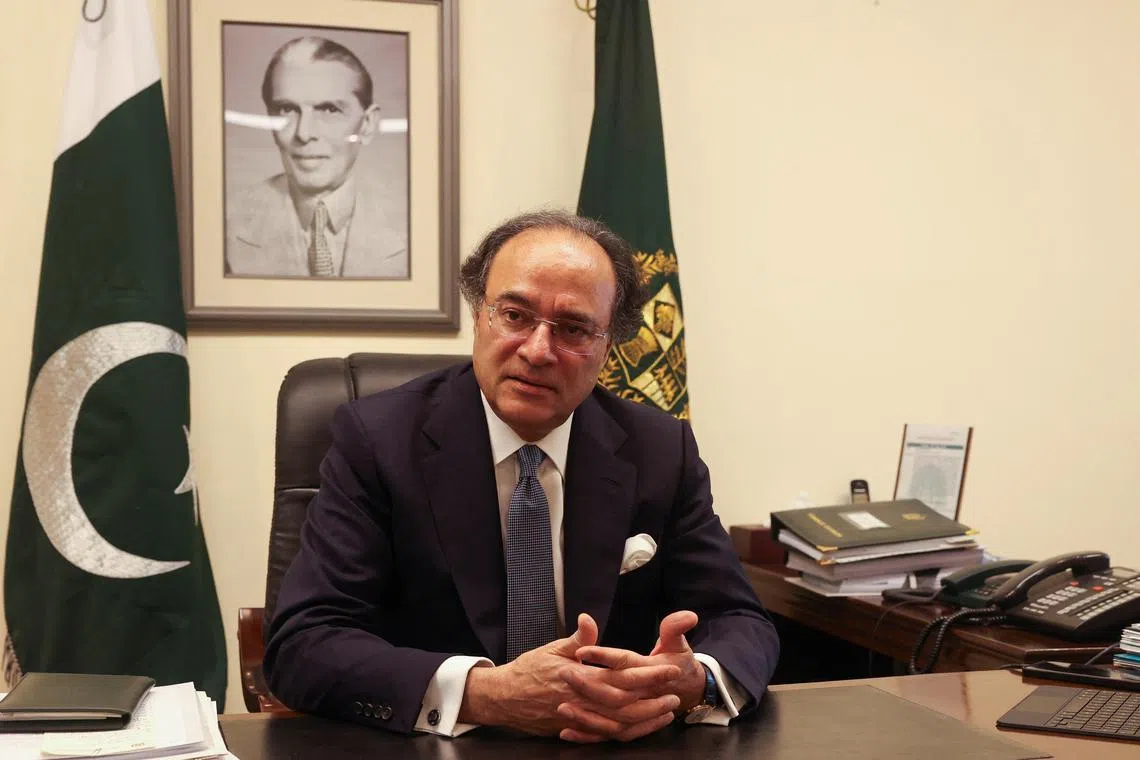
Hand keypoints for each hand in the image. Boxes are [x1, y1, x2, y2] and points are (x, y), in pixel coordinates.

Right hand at [460, 613, 683, 739]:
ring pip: (619, 724)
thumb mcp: (552, 648)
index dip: (649, 674)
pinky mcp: (576, 729)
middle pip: (627, 703)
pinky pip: (605, 735)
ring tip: (665, 712)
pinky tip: (639, 728)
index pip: (623, 675)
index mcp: (581, 676)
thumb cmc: (528, 670)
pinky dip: (625, 732)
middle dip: (654, 698)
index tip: (669, 669)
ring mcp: (580, 718)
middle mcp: (583, 700)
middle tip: (675, 693)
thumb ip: (577, 639)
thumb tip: (589, 620)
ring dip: (645, 719)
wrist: (504, 698)